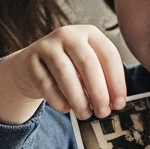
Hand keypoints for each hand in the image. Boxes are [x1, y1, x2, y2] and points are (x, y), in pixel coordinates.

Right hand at [0, 25, 126, 123]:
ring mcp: (47, 46)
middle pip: (87, 63)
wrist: (30, 67)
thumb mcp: (85, 67)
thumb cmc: (67, 69)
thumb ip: (101, 80)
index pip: (109, 55)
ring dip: (78, 99)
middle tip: (103, 112)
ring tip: (85, 114)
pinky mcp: (31, 61)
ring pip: (65, 73)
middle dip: (98, 91)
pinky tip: (66, 109)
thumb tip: (114, 103)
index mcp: (89, 33)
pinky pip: (46, 83)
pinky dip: (58, 100)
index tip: (119, 103)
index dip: (116, 81)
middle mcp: (68, 35)